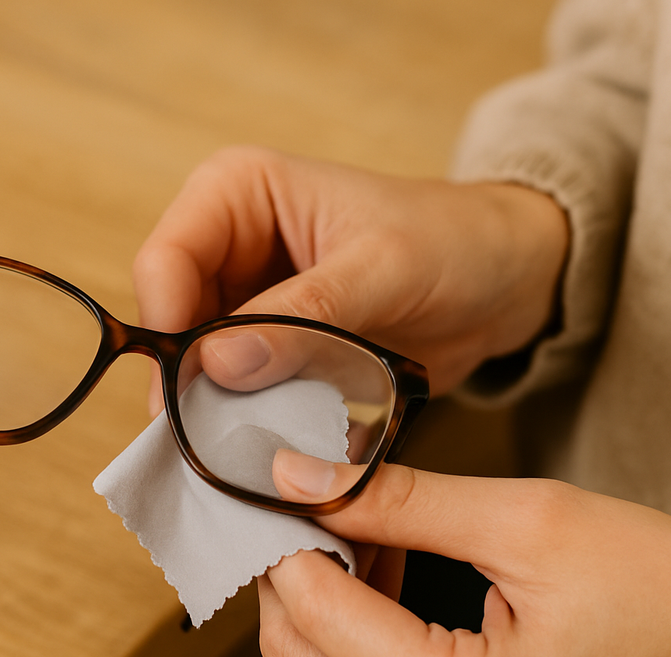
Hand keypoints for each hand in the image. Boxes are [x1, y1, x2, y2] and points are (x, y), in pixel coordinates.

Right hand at [133, 146, 567, 412]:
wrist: (505, 281)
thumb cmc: (453, 244)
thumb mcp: (384, 271)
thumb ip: (303, 315)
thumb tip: (217, 365)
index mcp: (237, 192)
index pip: (165, 262)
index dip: (170, 330)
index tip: (195, 393)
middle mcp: (225, 243)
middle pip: (169, 322)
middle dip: (188, 381)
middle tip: (211, 442)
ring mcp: (242, 301)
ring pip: (194, 365)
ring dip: (216, 410)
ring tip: (244, 451)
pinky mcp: (266, 348)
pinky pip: (235, 390)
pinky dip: (248, 421)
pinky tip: (269, 447)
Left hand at [259, 450, 670, 656]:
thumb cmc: (668, 594)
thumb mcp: (529, 522)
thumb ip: (399, 500)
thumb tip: (301, 478)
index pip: (314, 613)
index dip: (283, 535)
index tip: (280, 478)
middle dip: (290, 569)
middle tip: (316, 495)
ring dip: (321, 601)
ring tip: (364, 527)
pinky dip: (355, 635)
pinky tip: (385, 573)